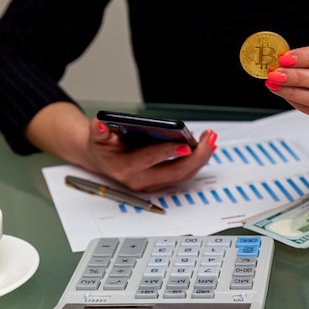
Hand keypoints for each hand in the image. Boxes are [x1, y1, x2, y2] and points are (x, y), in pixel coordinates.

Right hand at [86, 117, 216, 191]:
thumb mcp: (96, 135)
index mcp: (124, 168)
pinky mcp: (159, 183)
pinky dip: (196, 162)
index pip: (150, 160)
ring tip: (211, 140)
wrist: (100, 160)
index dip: (169, 152)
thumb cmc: (102, 146)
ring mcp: (151, 184)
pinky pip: (182, 175)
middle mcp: (139, 180)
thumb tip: (100, 124)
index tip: (187, 144)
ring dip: (200, 159)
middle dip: (196, 156)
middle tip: (209, 139)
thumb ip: (98, 130)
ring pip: (182, 176)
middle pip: (175, 172)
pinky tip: (205, 148)